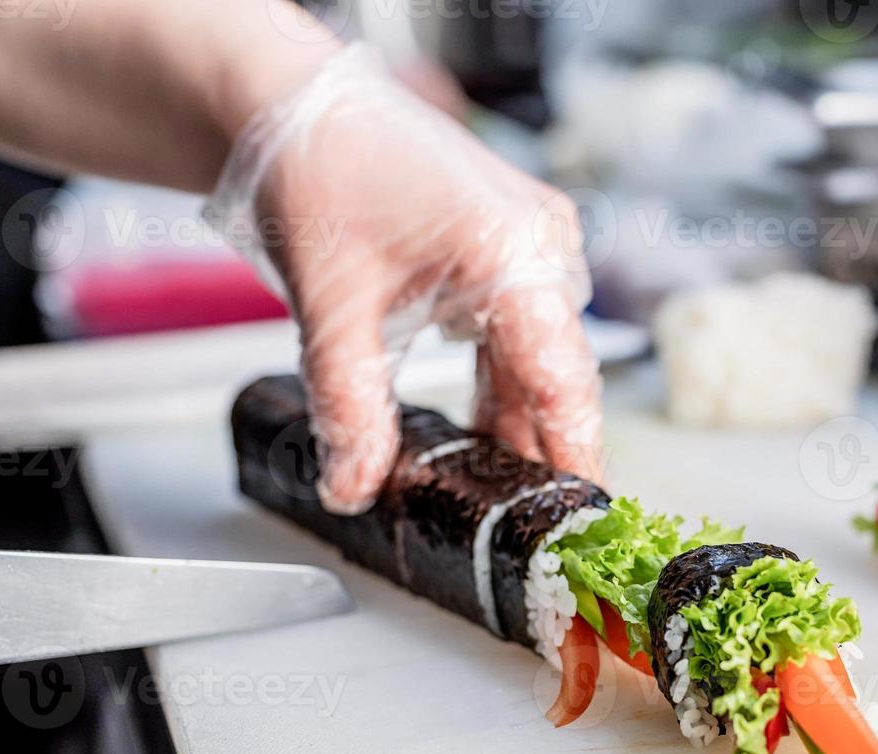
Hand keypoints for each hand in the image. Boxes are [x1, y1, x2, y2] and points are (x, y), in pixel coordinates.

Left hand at [209, 45, 601, 514]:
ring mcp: (531, 242)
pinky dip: (499, 385)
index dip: (575, 456)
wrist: (295, 104)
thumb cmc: (318, 164)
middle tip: (529, 526)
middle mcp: (541, 244)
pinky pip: (518, 335)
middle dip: (541, 449)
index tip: (582, 518)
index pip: (564, 380)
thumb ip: (349, 404)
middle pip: (557, 375)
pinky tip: (481, 432)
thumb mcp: (333, 303)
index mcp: (515, 251)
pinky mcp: (508, 249)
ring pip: (538, 359)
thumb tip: (355, 484)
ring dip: (516, 420)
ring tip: (499, 489)